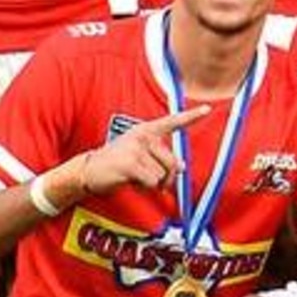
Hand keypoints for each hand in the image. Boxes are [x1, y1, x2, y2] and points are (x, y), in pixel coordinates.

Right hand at [81, 105, 209, 194]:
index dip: (191, 116)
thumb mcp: (141, 157)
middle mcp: (143, 135)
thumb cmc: (118, 164)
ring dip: (152, 184)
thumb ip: (162, 158)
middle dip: (166, 178)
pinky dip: (145, 187)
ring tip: (134, 176)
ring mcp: (137, 148)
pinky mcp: (131, 163)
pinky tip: (130, 180)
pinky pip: (152, 181)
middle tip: (147, 178)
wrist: (89, 170)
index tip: (207, 109)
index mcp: (147, 131)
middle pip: (173, 163)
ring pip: (163, 176)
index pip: (173, 121)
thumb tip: (183, 168)